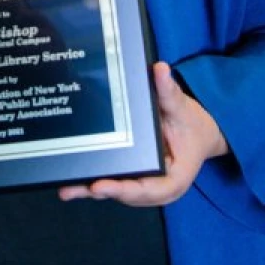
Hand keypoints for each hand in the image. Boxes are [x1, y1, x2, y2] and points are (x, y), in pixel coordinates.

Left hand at [58, 61, 227, 206]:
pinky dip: (94, 181)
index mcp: (175, 178)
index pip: (148, 190)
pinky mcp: (135, 178)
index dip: (123, 190)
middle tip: (71, 188)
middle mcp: (158, 187)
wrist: (198, 132)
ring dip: (91, 190)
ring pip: (117, 190)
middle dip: (99, 191)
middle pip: (127, 194)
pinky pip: (115, 181)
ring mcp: (145, 185)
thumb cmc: (191, 124)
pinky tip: (71, 180)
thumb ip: (169, 93)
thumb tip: (160, 69)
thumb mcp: (182, 108)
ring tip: (65, 189)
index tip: (100, 186)